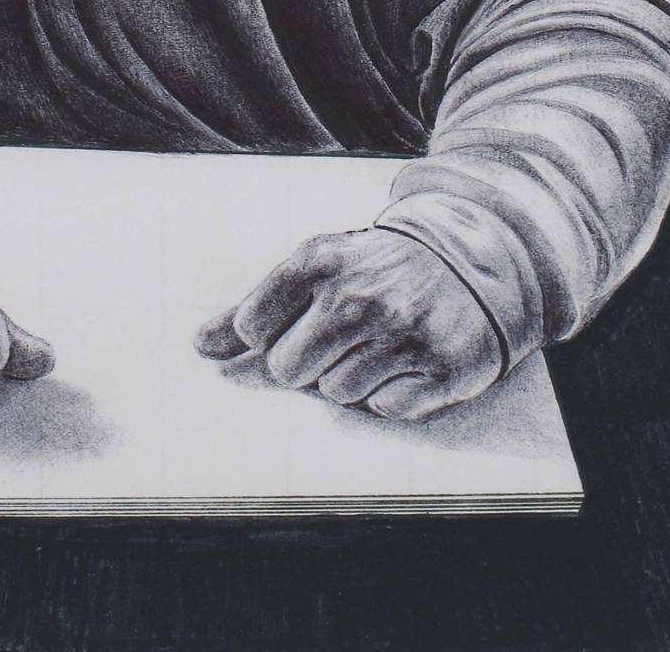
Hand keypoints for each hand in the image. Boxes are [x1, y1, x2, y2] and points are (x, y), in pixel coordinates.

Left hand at [195, 225, 503, 420]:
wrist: (469, 262)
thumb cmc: (374, 270)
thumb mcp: (315, 268)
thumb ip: (255, 306)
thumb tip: (199, 346)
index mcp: (319, 261)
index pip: (252, 327)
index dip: (268, 334)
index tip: (297, 318)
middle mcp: (358, 296)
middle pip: (287, 370)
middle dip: (308, 361)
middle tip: (341, 335)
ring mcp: (401, 334)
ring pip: (338, 394)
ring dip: (354, 376)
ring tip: (380, 342)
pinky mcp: (440, 370)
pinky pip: (386, 409)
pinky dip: (394, 391)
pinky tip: (410, 359)